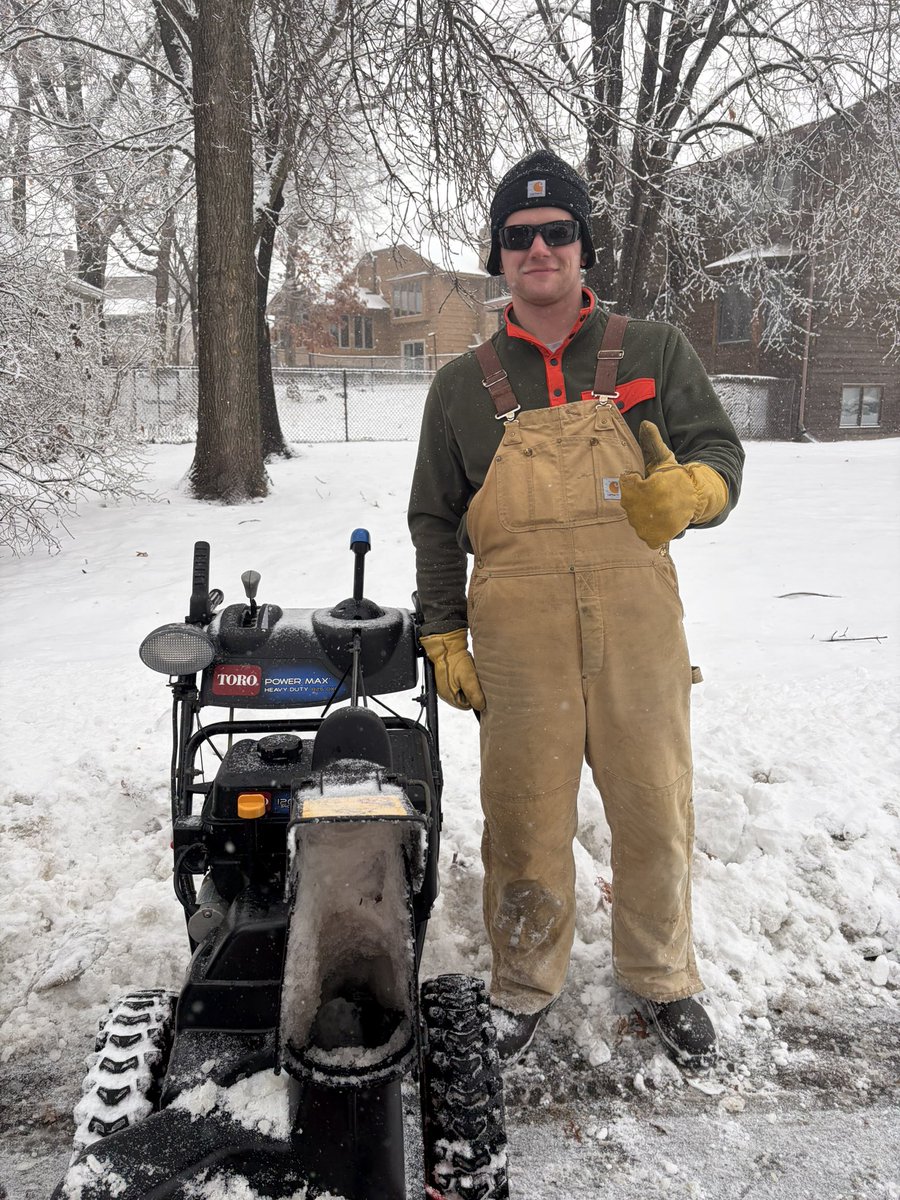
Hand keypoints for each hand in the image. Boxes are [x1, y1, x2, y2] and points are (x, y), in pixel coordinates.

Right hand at [420, 627, 485, 710]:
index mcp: (449, 696)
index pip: (468, 706)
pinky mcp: (446, 678)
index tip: (478, 686)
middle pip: (465, 699)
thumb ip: (474, 694)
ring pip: (462, 690)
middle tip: (474, 678)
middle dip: (471, 690)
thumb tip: (481, 706)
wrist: (446, 645)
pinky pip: (457, 682)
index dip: (476, 696)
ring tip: (468, 673)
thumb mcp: (468, 678)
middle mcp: (445, 693)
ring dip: (467, 683)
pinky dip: (463, 677)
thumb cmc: (455, 660)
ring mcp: (444, 685)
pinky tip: (464, 670)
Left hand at [619, 422, 727, 548]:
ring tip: (656, 506)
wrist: (697, 497)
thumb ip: (652, 442)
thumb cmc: (675, 476)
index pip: (627, 483)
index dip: (636, 481)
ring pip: (634, 518)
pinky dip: (648, 529)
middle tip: (653, 494)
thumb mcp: (663, 457)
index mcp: (653, 486)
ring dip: (642, 512)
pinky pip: (644, 535)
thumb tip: (645, 424)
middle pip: (629, 503)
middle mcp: (653, 508)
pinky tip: (656, 520)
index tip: (647, 479)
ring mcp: (655, 525)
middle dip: (638, 497)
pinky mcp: (657, 538)